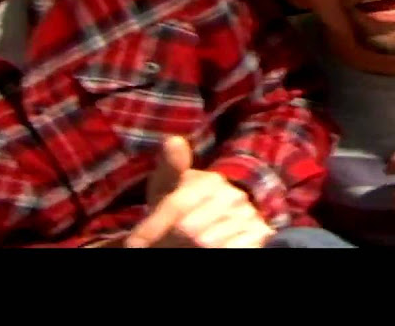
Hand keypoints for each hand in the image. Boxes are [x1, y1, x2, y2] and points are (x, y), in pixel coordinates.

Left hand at [125, 136, 274, 247]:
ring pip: (206, 242)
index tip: (135, 243)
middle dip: (168, 242)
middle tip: (157, 249)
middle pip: (188, 229)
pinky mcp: (259, 236)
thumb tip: (174, 141)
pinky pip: (230, 249)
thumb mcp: (168, 189)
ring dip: (188, 251)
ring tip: (181, 250)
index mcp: (211, 182)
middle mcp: (233, 197)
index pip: (176, 205)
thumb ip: (170, 168)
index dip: (152, 227)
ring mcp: (248, 217)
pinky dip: (216, 253)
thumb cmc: (183, 208)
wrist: (211, 226)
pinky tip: (206, 251)